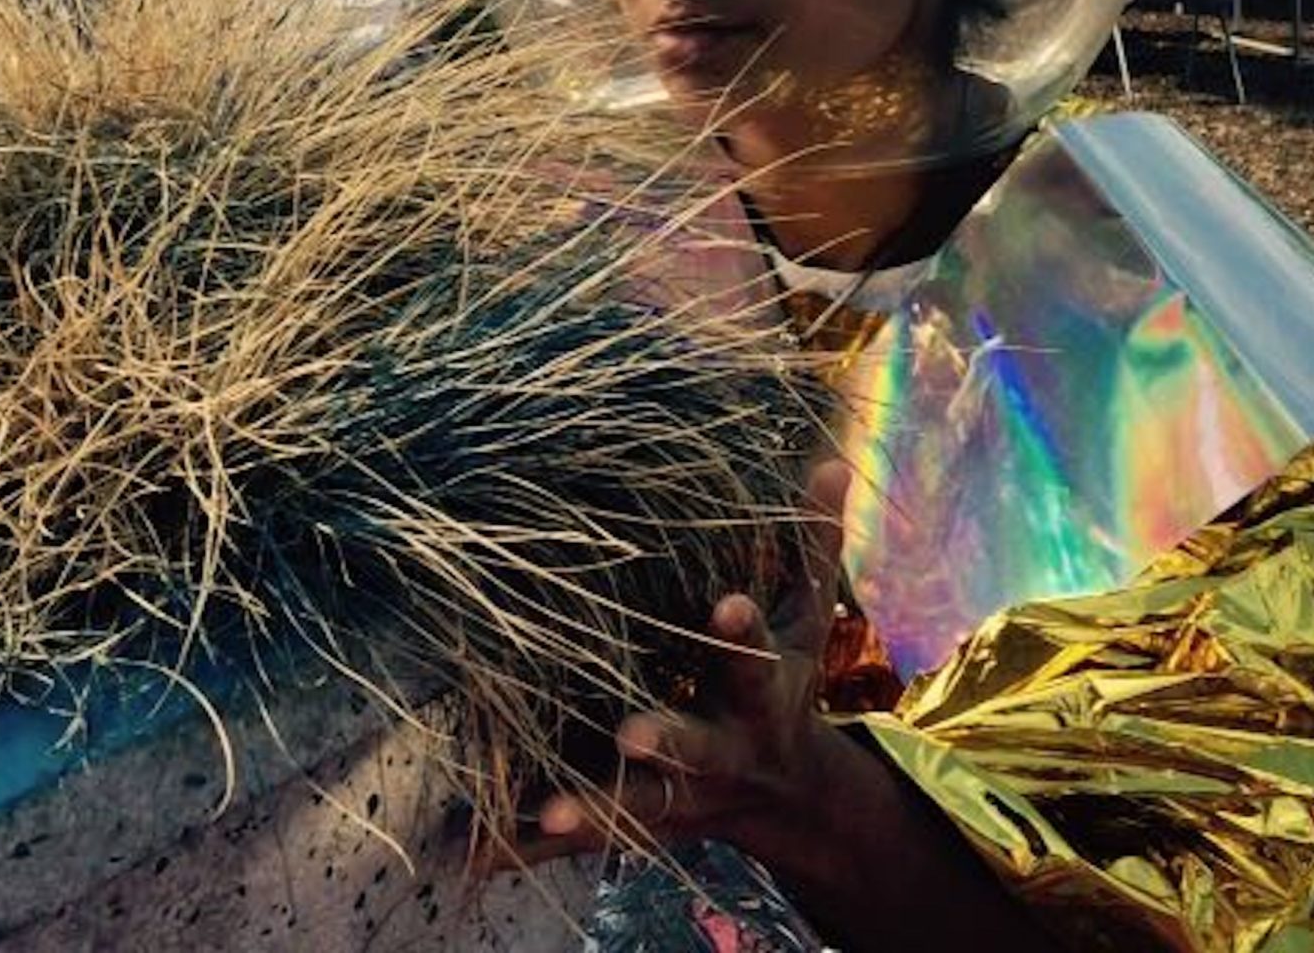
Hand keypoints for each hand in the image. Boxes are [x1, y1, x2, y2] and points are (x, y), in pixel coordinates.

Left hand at [506, 459, 857, 865]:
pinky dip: (538, 844)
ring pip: (634, 804)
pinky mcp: (637, 822)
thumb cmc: (782, 679)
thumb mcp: (807, 618)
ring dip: (593, 807)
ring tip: (548, 811)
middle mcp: (721, 747)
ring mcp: (678, 793)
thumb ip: (811, 544)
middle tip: (631, 732)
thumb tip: (828, 463)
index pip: (752, 655)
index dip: (742, 630)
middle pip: (695, 745)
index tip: (728, 604)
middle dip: (666, 739)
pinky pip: (583, 840)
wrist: (784, 793)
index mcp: (760, 692)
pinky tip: (485, 849)